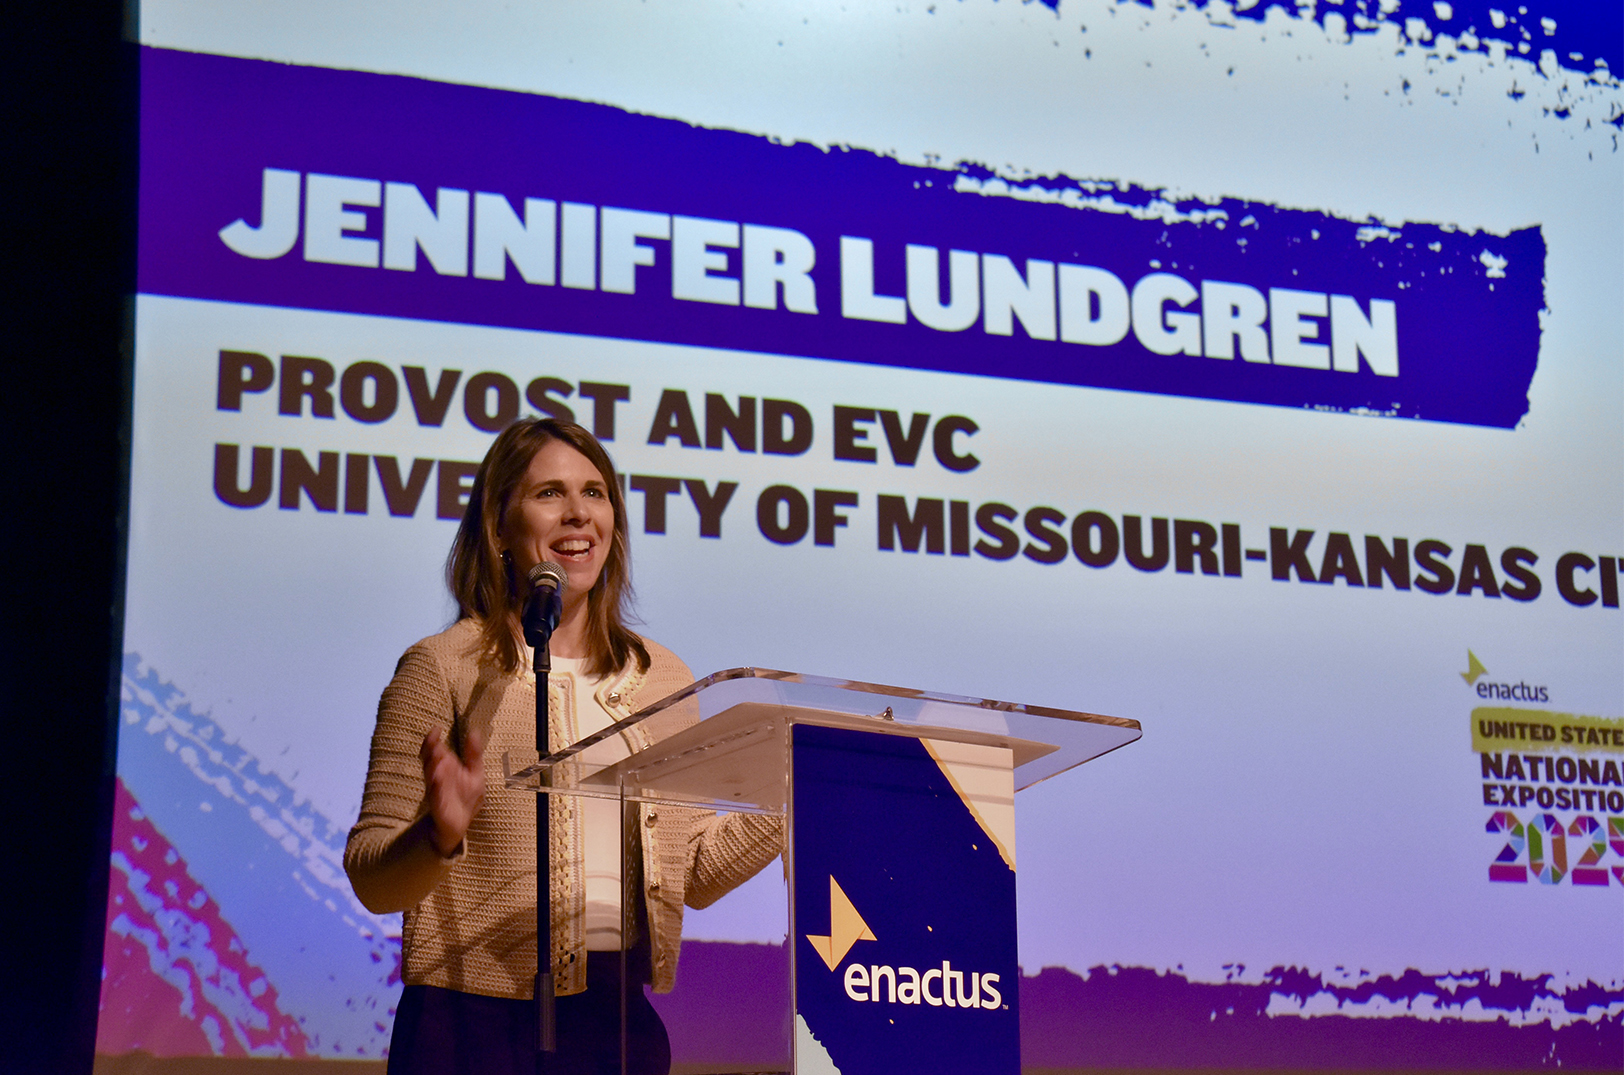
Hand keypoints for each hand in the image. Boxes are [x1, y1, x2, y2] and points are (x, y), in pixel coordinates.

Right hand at [419, 725, 484, 857]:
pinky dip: (436, 787)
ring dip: (432, 766)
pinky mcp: (439, 804)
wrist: (461, 823)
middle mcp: (439, 775)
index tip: (435, 729)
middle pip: (430, 759)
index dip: (433, 739)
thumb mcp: (475, 773)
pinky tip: (438, 779)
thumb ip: (473, 754)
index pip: (436, 749)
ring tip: (437, 756)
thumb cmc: (467, 797)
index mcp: (447, 766)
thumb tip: (473, 731)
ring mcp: (437, 789)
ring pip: (431, 774)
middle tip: (433, 740)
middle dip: (431, 750)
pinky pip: (435, 794)